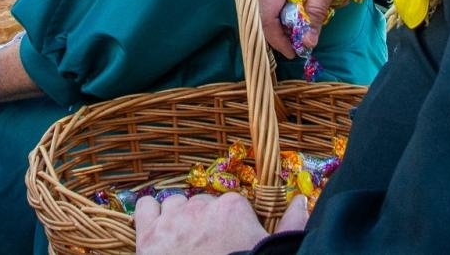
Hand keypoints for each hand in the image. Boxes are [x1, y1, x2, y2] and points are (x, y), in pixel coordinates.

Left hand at [134, 193, 309, 254]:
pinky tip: (159, 230)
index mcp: (233, 208)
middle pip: (203, 204)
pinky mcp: (148, 233)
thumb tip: (303, 199)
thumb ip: (290, 224)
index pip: (231, 206)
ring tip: (185, 243)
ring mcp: (173, 218)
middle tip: (209, 250)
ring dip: (179, 217)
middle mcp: (201, 205)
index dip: (231, 226)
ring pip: (174, 203)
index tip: (231, 243)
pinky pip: (146, 207)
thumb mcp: (273, 250)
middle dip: (205, 222)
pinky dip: (151, 214)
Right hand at [257, 0, 366, 57]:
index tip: (293, 53)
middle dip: (280, 27)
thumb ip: (315, 12)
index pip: (265, 12)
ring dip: (282, 12)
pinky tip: (300, 5)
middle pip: (263, 4)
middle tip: (301, 43)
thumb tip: (306, 42)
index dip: (276, 37)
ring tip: (303, 26)